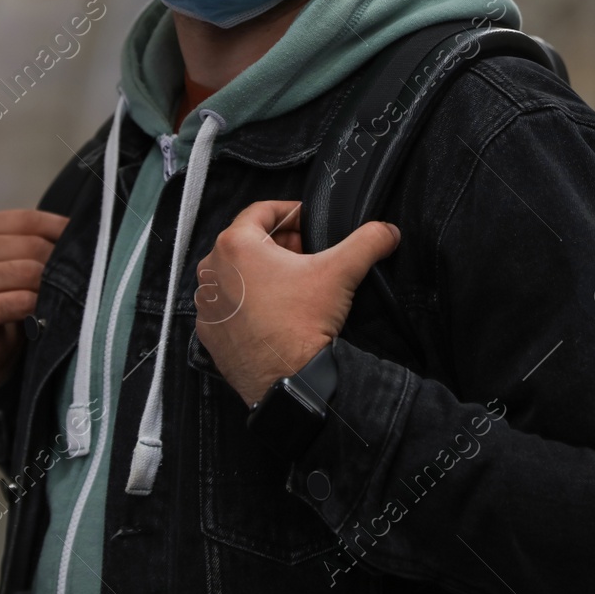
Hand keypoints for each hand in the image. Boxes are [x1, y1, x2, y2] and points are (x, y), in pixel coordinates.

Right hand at [0, 209, 68, 391]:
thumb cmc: (2, 296)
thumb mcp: (14, 259)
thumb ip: (33, 240)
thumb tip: (78, 228)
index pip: (27, 219)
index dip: (59, 228)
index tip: (82, 239)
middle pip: (31, 245)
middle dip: (57, 261)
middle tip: (74, 276)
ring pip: (29, 271)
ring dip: (50, 285)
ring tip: (57, 295)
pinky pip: (22, 300)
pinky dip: (39, 306)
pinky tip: (42, 313)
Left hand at [193, 200, 399, 405]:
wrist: (288, 382)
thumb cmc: (303, 323)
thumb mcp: (341, 272)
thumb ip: (367, 241)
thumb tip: (388, 231)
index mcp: (234, 245)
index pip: (261, 211)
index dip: (290, 213)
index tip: (308, 223)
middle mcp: (211, 271)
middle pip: (247, 242)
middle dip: (279, 244)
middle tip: (307, 255)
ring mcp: (206, 304)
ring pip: (236, 274)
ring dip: (262, 273)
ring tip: (292, 286)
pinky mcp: (209, 332)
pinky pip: (228, 305)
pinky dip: (248, 302)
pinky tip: (274, 313)